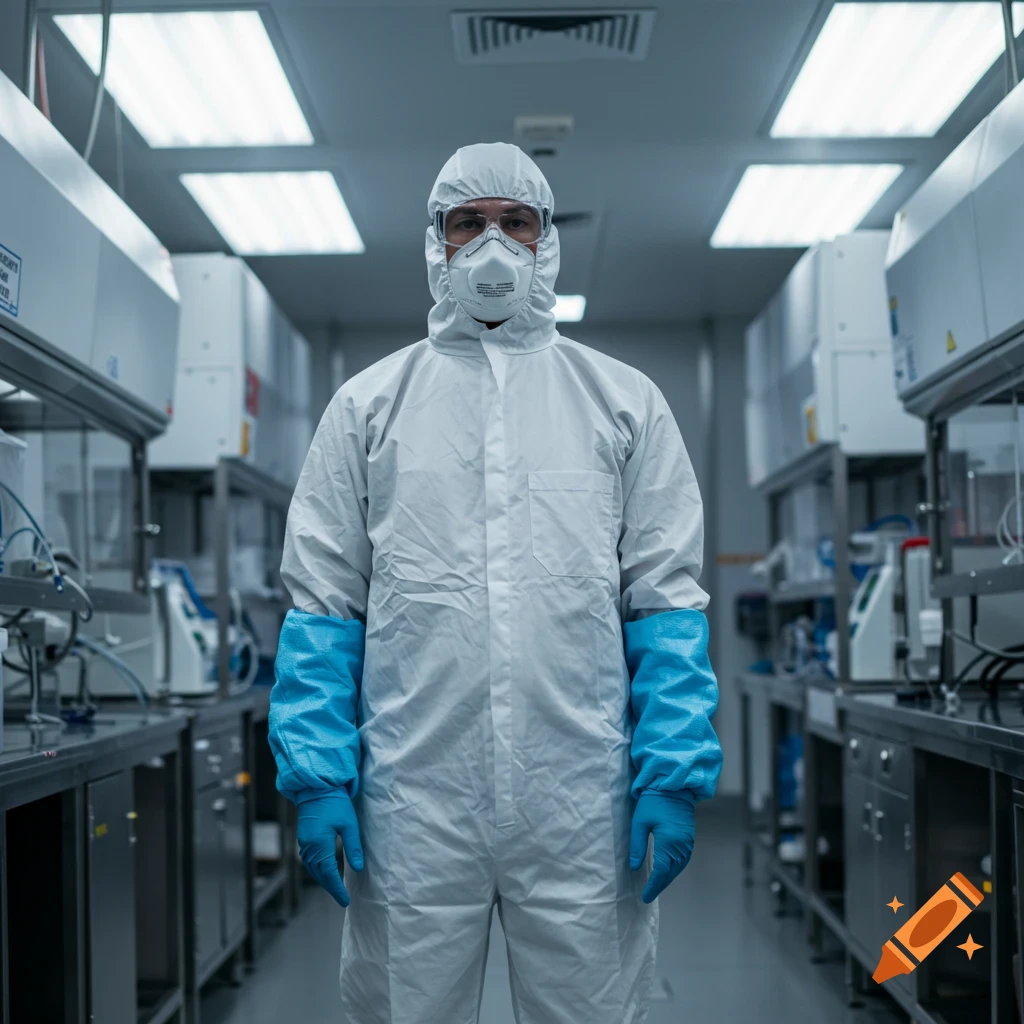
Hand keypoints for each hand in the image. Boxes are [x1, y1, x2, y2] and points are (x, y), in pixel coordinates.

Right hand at [296, 789, 363, 906]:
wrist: (316, 787)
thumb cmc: (335, 803)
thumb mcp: (349, 824)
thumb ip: (353, 847)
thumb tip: (358, 867)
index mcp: (319, 845)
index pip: (329, 874)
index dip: (337, 889)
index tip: (345, 900)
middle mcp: (309, 847)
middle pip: (319, 875)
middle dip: (330, 887)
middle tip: (342, 898)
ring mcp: (304, 843)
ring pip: (313, 869)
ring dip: (323, 880)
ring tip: (335, 887)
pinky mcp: (304, 839)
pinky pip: (309, 861)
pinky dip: (318, 870)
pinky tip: (326, 871)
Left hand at [629, 790, 695, 903]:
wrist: (674, 786)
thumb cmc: (654, 801)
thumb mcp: (640, 822)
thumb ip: (637, 845)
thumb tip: (634, 867)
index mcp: (669, 842)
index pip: (661, 871)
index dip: (653, 886)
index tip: (645, 896)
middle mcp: (681, 846)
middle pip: (671, 872)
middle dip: (660, 885)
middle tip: (648, 895)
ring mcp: (688, 843)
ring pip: (678, 868)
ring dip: (667, 878)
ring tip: (655, 886)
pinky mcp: (689, 839)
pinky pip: (682, 860)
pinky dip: (674, 869)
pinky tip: (666, 872)